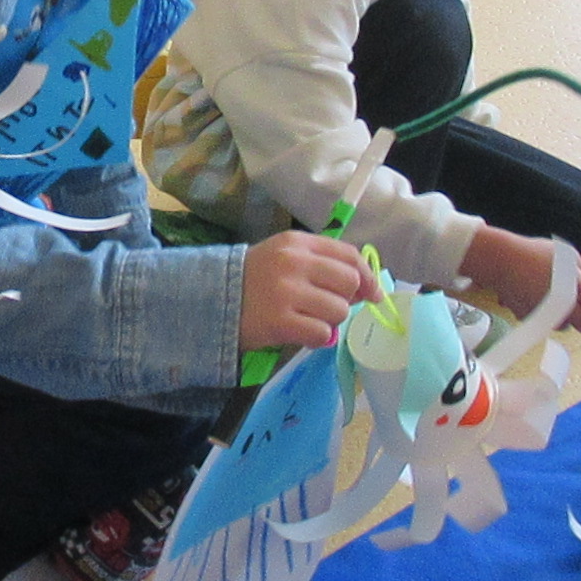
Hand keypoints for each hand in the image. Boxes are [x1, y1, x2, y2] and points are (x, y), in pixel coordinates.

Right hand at [237, 232, 374, 351]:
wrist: (208, 300)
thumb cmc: (252, 279)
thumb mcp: (284, 257)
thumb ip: (322, 263)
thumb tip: (367, 287)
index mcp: (297, 243)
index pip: (349, 255)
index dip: (367, 276)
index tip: (371, 293)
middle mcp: (294, 263)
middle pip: (350, 283)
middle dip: (346, 300)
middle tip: (328, 307)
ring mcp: (286, 293)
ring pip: (338, 310)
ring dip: (329, 320)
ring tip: (307, 319)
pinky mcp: (280, 322)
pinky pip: (322, 334)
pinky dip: (317, 338)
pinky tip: (300, 333)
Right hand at [459, 227, 580, 335]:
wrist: (501, 261)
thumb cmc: (535, 253)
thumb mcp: (569, 256)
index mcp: (580, 288)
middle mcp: (566, 306)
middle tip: (580, 305)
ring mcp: (548, 316)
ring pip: (565, 325)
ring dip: (563, 315)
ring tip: (549, 293)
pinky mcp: (532, 321)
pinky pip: (545, 323)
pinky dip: (543, 313)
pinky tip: (532, 295)